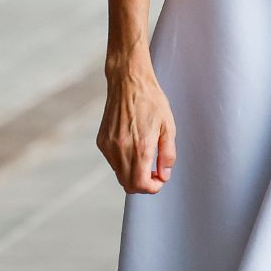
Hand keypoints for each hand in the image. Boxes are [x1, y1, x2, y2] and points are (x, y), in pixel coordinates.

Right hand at [97, 55, 176, 193]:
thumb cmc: (152, 102)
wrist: (128, 82)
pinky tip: (133, 147)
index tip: (160, 180)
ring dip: (133, 174)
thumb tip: (164, 175)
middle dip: (143, 184)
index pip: (140, 184)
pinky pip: (112, 162)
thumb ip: (167, 155)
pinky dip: (123, 163)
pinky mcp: (101, 141)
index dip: (152, 188)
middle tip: (155, 172)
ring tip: (146, 158)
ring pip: (119, 174)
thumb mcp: (168, 127)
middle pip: (128, 185)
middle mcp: (120, 149)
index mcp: (140, 147)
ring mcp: (108, 146)